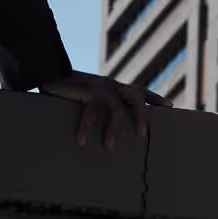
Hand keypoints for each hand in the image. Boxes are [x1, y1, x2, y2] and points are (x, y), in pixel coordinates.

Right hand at [39, 69, 171, 148]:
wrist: (49, 72)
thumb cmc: (69, 88)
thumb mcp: (91, 94)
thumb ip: (103, 103)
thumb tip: (113, 122)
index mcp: (114, 86)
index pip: (139, 90)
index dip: (154, 98)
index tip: (167, 106)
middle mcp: (111, 84)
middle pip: (136, 97)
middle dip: (142, 115)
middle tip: (142, 134)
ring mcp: (101, 87)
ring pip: (117, 109)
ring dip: (114, 129)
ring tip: (109, 146)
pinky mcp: (88, 91)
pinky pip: (91, 112)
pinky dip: (86, 128)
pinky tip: (82, 141)